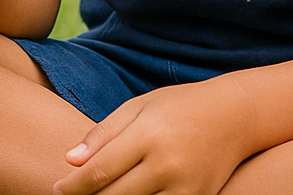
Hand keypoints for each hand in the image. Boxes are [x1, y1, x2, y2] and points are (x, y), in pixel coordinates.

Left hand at [54, 76, 253, 194]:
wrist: (236, 116)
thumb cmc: (179, 106)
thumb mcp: (138, 107)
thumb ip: (103, 134)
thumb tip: (70, 161)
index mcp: (147, 136)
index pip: (100, 171)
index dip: (74, 186)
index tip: (56, 188)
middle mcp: (167, 165)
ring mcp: (186, 187)